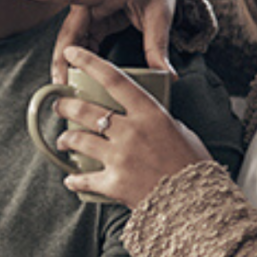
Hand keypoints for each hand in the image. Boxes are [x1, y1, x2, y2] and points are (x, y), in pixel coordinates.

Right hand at [21, 0, 177, 84]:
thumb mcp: (161, 14)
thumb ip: (158, 45)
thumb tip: (167, 75)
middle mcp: (91, 0)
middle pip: (69, 30)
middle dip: (62, 57)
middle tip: (60, 82)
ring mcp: (88, 12)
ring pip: (70, 40)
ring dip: (66, 63)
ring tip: (64, 86)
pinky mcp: (90, 22)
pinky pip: (79, 44)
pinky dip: (78, 61)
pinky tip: (78, 78)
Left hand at [54, 47, 211, 207]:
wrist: (197, 204)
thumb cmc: (194, 166)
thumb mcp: (181, 131)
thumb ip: (157, 119)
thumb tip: (145, 114)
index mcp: (149, 113)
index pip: (113, 79)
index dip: (88, 62)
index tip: (71, 52)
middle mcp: (130, 131)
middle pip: (86, 110)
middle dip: (65, 106)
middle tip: (59, 105)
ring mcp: (120, 157)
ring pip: (79, 140)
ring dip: (66, 139)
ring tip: (63, 141)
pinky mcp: (114, 183)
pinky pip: (85, 178)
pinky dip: (75, 179)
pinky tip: (70, 179)